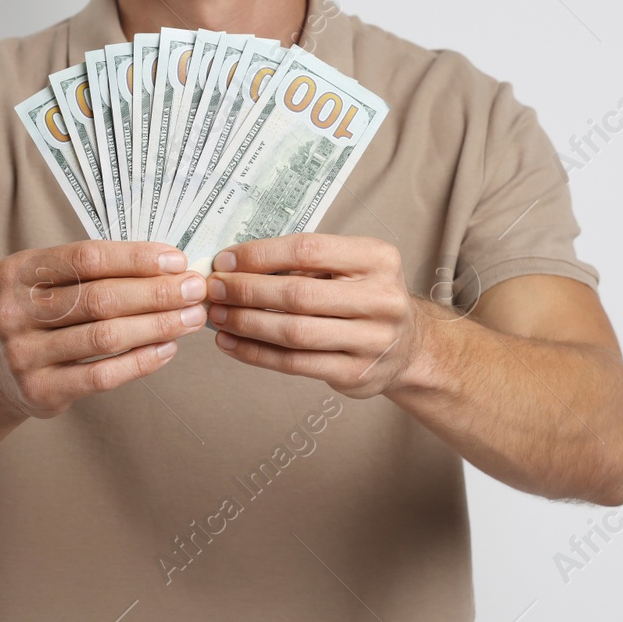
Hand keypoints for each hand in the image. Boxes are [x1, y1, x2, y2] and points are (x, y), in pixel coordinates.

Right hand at [0, 241, 207, 418]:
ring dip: (156, 325)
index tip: (176, 260)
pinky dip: (140, 362)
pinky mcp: (39, 390)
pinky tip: (167, 349)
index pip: (87, 257)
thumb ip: (100, 273)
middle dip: (156, 292)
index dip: (136, 258)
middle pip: (99, 297)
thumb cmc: (44, 318)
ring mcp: (23, 353)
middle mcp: (14, 310)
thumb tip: (171, 267)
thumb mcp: (54, 284)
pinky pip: (101, 375)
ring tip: (190, 318)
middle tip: (194, 290)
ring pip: (104, 336)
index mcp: (19, 272)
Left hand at [205, 233, 422, 398]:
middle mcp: (381, 299)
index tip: (226, 260)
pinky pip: (294, 363)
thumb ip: (305, 263)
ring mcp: (371, 340)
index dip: (260, 254)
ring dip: (246, 323)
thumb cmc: (365, 297)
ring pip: (293, 332)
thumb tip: (236, 263)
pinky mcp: (356, 374)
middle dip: (246, 290)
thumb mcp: (351, 266)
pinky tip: (232, 342)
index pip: (307, 249)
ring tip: (217, 315)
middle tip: (214, 288)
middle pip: (297, 293)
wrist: (408, 346)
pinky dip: (256, 352)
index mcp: (378, 259)